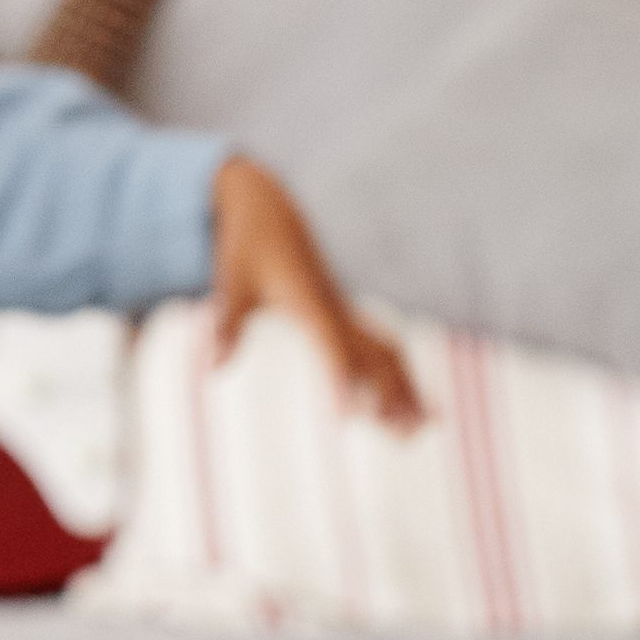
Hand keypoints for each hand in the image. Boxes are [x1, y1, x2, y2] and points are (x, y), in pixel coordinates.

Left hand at [207, 157, 425, 431]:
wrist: (270, 206)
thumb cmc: (247, 246)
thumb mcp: (231, 281)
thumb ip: (227, 324)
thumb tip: (212, 368)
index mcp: (309, 300)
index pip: (330, 344)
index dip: (341, 378)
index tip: (349, 416)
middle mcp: (336, 308)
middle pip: (370, 355)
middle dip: (389, 393)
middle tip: (405, 434)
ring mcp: (346, 312)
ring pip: (386, 354)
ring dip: (406, 389)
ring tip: (427, 427)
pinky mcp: (347, 316)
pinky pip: (383, 349)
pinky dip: (403, 378)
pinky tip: (424, 410)